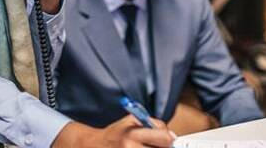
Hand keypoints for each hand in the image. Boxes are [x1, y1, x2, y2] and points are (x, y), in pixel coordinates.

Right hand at [52, 116, 174, 147]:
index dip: (169, 139)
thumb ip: (153, 125)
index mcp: (132, 135)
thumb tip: (171, 136)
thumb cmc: (115, 133)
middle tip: (156, 145)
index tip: (169, 140)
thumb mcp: (131, 121)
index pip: (164, 138)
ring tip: (145, 147)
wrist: (94, 146)